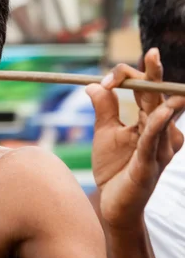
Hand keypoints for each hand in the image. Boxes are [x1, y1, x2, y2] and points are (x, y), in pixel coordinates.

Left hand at [86, 48, 184, 229]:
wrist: (112, 203)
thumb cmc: (113, 167)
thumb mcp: (104, 132)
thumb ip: (104, 108)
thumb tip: (92, 84)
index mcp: (148, 121)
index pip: (144, 89)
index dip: (125, 78)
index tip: (105, 80)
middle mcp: (159, 132)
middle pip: (158, 98)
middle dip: (154, 75)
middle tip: (152, 54)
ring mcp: (158, 149)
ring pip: (161, 119)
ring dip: (161, 101)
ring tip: (165, 86)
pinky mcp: (149, 166)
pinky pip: (153, 144)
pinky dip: (155, 127)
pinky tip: (160, 114)